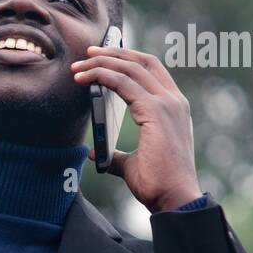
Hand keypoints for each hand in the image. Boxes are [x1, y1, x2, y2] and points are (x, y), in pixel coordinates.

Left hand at [70, 45, 202, 212]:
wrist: (173, 198)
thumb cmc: (158, 184)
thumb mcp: (134, 163)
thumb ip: (118, 156)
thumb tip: (97, 153)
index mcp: (173, 108)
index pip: (152, 70)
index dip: (127, 58)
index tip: (101, 56)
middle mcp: (174, 101)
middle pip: (141, 62)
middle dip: (112, 54)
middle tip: (86, 54)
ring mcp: (167, 104)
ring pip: (130, 69)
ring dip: (101, 63)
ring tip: (78, 67)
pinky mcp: (156, 112)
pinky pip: (124, 84)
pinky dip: (103, 76)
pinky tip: (86, 78)